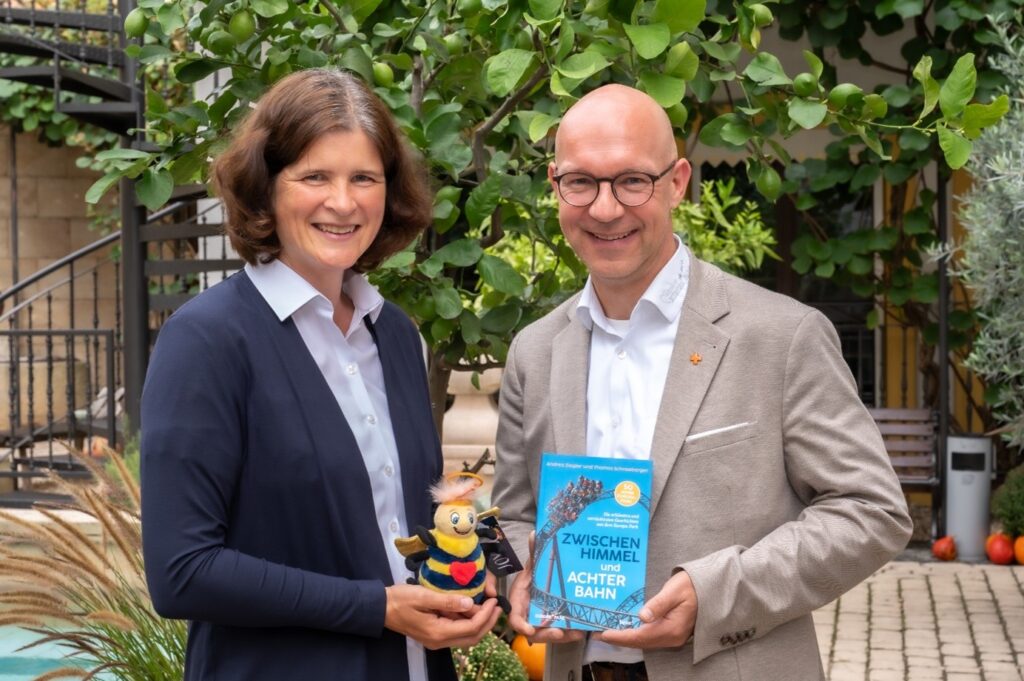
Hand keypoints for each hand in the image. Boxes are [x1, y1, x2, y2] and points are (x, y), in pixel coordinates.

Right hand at [384, 584, 499, 649]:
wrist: (381, 608)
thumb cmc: (401, 600)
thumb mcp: (424, 596)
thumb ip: (447, 601)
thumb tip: (470, 603)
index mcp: (439, 633)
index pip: (472, 628)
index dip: (486, 615)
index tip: (494, 600)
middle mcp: (440, 641)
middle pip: (473, 637)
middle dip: (488, 622)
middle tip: (497, 605)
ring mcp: (437, 640)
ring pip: (467, 636)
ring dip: (479, 622)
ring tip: (486, 604)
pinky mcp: (435, 634)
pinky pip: (457, 631)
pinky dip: (467, 621)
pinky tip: (470, 607)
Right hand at [507, 532, 584, 644]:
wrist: (541, 583)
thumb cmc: (534, 576)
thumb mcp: (534, 565)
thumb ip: (534, 552)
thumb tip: (534, 534)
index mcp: (520, 602)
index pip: (515, 618)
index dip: (521, 625)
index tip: (530, 629)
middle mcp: (529, 615)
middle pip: (534, 632)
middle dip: (546, 634)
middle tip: (560, 632)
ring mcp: (541, 622)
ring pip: (550, 634)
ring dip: (563, 636)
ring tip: (577, 633)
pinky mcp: (553, 625)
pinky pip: (561, 633)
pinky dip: (571, 634)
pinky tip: (583, 630)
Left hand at [596, 570, 696, 648]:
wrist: (709, 588)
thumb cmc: (691, 586)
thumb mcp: (673, 591)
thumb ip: (657, 604)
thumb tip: (642, 616)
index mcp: (672, 629)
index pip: (640, 637)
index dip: (621, 636)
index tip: (604, 634)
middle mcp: (672, 637)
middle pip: (641, 642)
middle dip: (620, 639)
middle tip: (600, 633)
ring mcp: (673, 637)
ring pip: (645, 641)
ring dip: (627, 638)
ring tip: (609, 632)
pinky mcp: (672, 633)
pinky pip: (650, 637)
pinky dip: (636, 635)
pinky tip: (626, 628)